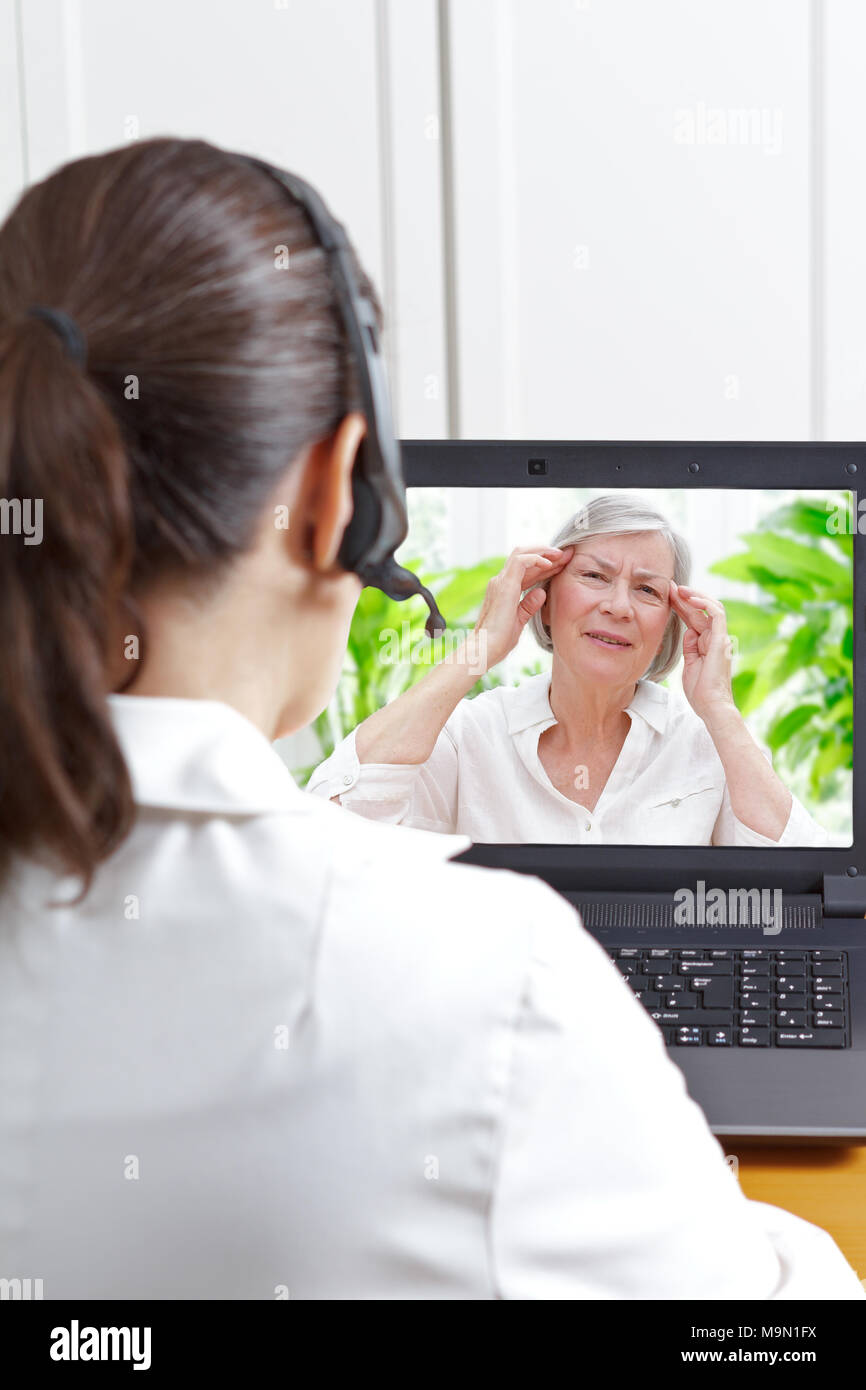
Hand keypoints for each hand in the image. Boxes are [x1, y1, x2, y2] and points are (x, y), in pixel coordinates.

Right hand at [470, 545, 574, 670]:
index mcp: (505, 590)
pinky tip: (550, 563)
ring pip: (522, 553)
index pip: (527, 570)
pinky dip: (536, 559)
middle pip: (525, 558)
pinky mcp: (504, 584)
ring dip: (543, 552)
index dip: (546, 566)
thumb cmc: (499, 640)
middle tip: (567, 554)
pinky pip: (521, 561)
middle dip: (547, 554)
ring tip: (560, 554)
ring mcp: (501, 581)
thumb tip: (542, 592)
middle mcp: (501, 582)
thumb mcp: (520, 621)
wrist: (486, 649)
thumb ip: (529, 606)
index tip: (564, 565)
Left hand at [669, 582, 736, 724]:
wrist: (710, 705)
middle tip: (668, 586)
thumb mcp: (689, 665)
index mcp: (707, 643)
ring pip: (710, 607)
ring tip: (678, 588)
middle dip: (684, 597)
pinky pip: (717, 614)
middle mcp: (715, 638)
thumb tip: (688, 633)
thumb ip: (690, 648)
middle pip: (700, 610)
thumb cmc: (700, 691)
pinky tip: (690, 598)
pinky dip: (704, 603)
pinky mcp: (722, 639)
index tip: (666, 596)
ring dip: (694, 596)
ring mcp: (720, 638)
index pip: (694, 618)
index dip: (681, 606)